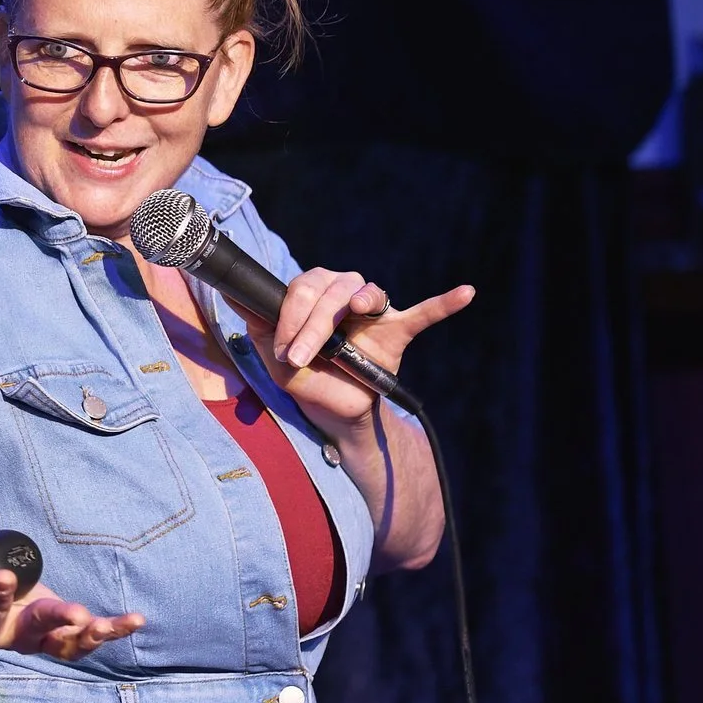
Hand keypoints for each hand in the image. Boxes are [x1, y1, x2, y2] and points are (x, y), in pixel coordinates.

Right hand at [0, 509, 142, 660]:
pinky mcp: (58, 631)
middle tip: (77, 613)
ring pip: (66, 644)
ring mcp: (38, 637)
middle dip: (56, 620)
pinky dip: (110, 631)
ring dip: (90, 635)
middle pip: (35, 631)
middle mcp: (10, 634)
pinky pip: (85, 638)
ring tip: (113, 624)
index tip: (4, 576)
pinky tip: (134, 620)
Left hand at [241, 268, 474, 435]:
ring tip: (356, 312)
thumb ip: (260, 326)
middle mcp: (343, 298)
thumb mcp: (274, 358)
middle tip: (299, 357)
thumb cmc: (305, 381)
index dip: (290, 312)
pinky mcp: (397, 334)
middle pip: (331, 288)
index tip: (280, 347)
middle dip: (310, 322)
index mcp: (313, 299)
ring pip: (366, 292)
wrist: (335, 416)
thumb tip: (236, 294)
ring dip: (358, 302)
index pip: (302, 286)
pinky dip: (444, 303)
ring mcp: (373, 316)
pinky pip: (424, 315)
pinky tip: (465, 293)